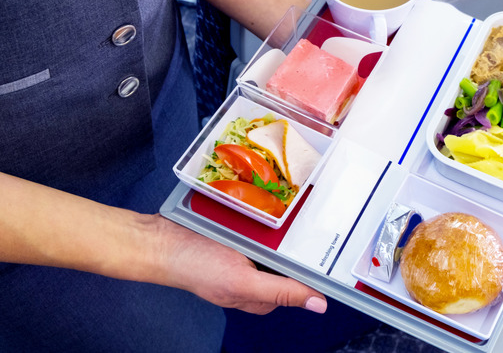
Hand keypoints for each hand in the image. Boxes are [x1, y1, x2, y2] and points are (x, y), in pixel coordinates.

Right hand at [155, 214, 326, 314]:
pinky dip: (264, 218)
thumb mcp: (242, 281)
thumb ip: (281, 292)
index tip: (329, 246)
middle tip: (301, 222)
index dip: (316, 267)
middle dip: (299, 242)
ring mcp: (248, 257)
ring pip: (279, 241)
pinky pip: (261, 228)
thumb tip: (318, 305)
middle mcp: (258, 278)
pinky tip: (261, 208)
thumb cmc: (195, 266)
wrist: (160, 240)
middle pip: (293, 261)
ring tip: (280, 211)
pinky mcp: (239, 238)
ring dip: (282, 226)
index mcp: (263, 296)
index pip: (302, 284)